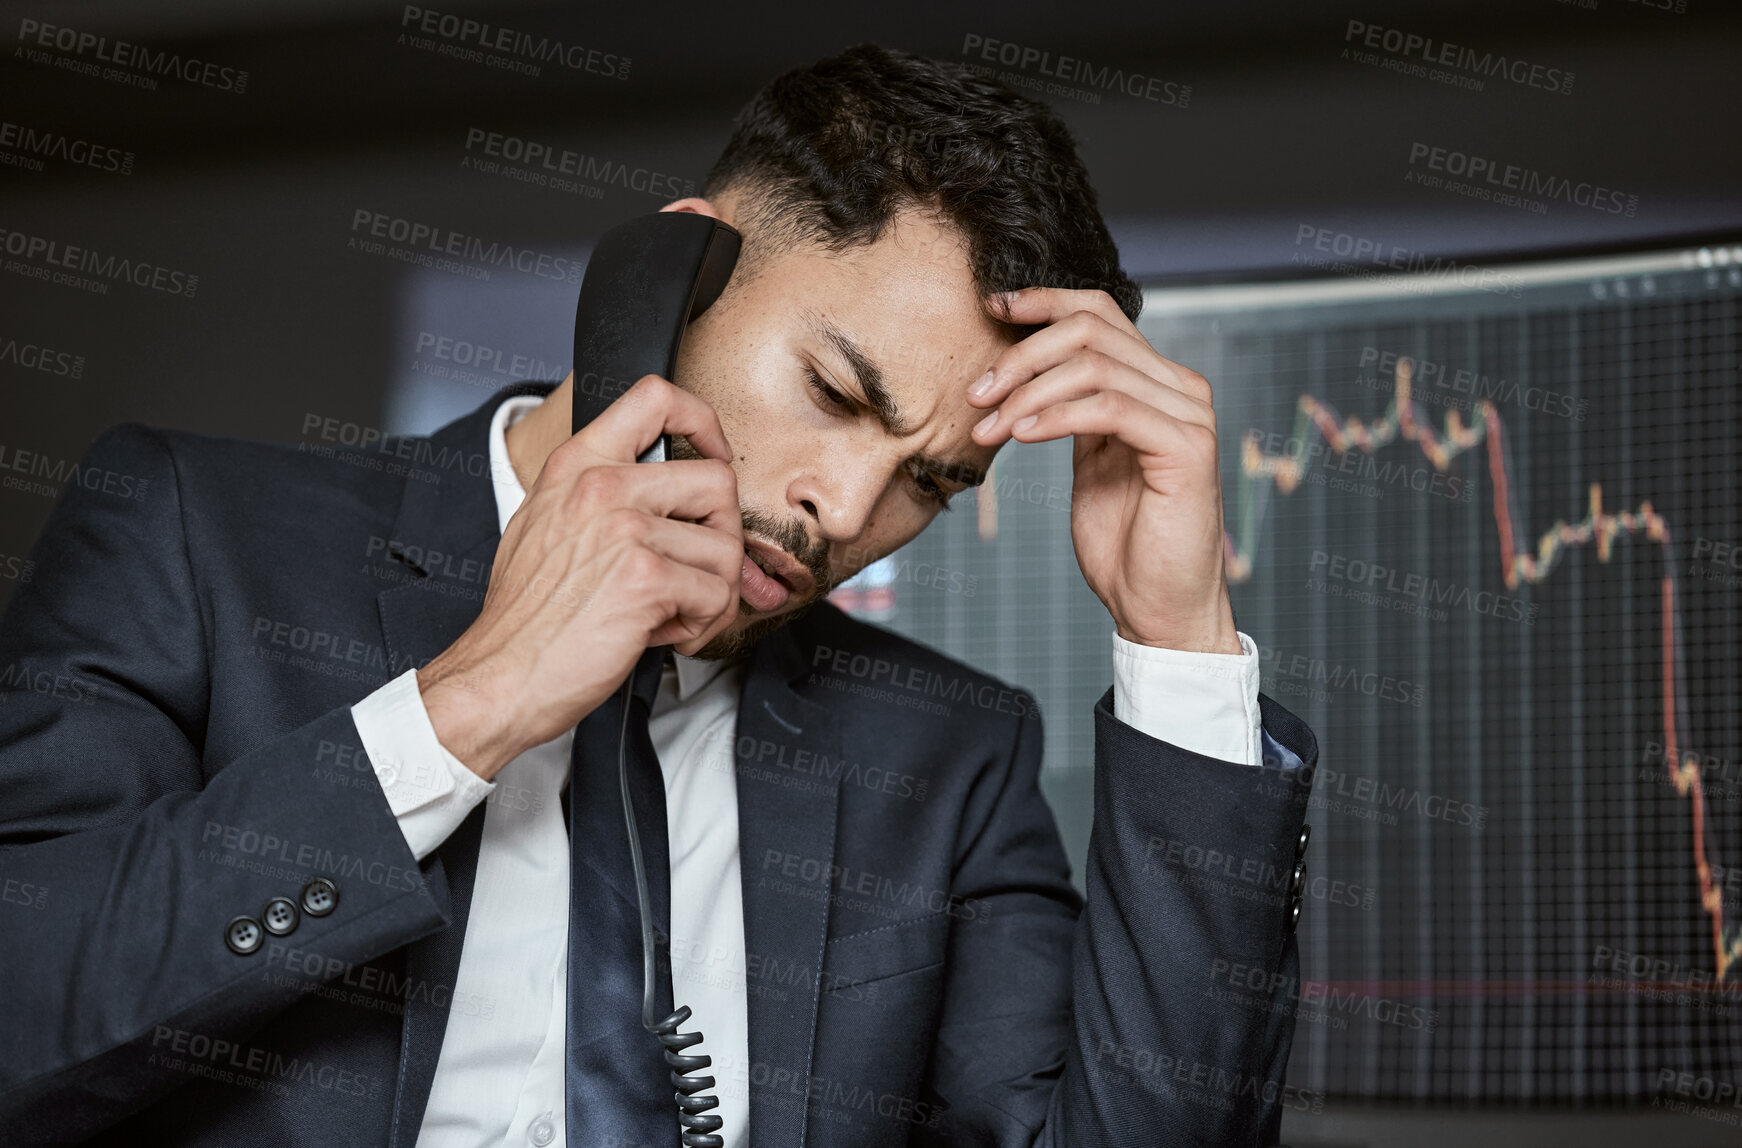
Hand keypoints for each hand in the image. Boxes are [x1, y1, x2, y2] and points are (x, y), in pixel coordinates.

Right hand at [418, 375, 743, 778]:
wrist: (500, 676)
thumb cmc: (526, 615)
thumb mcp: (545, 524)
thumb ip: (600, 496)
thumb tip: (669, 491)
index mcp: (577, 465)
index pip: (655, 397)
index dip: (703, 424)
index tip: (712, 458)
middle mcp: (602, 486)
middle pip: (718, 480)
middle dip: (723, 535)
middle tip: (695, 570)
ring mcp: (625, 529)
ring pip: (726, 547)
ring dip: (712, 591)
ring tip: (670, 612)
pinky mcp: (645, 578)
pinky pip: (717, 594)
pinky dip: (701, 624)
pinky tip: (662, 633)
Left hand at [967, 288, 1239, 654]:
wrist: (1158, 607)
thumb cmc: (1124, 543)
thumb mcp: (1090, 463)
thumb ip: (1074, 413)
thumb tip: (1026, 374)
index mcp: (1158, 384)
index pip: (1100, 313)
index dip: (1043, 302)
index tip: (990, 308)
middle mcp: (1180, 388)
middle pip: (1092, 330)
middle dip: (1022, 354)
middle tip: (975, 393)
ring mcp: (1189, 415)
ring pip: (1095, 366)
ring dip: (1028, 391)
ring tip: (989, 426)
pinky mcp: (1186, 448)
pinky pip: (1110, 409)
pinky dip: (1055, 415)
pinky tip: (1021, 434)